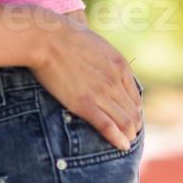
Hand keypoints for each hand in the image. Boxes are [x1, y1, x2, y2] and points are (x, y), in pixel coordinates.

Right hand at [30, 13, 141, 151]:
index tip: (128, 118)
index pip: (136, 97)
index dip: (134, 111)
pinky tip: (122, 146)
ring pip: (126, 122)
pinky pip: (108, 127)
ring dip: (128, 135)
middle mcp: (115, 81)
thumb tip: (101, 63)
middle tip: (128, 135)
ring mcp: (101, 94)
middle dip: (133, 127)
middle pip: (134, 113)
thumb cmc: (64, 36)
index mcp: (120, 66)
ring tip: (126, 142)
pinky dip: (118, 139)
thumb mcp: (95, 43)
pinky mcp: (84, 104)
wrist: (47, 38)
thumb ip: (104, 58)